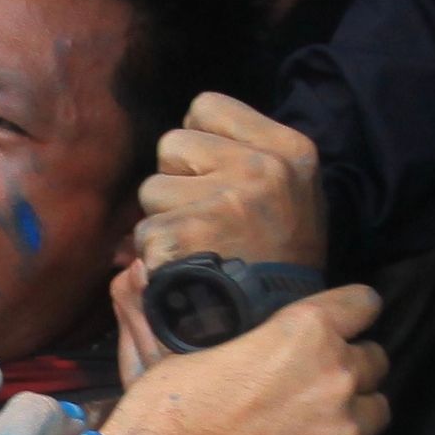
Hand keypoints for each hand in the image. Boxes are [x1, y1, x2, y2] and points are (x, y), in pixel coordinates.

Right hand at [107, 284, 392, 434]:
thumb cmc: (170, 408)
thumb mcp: (195, 345)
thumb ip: (230, 327)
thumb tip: (166, 283)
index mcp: (305, 329)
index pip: (364, 304)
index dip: (353, 313)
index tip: (346, 324)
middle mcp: (335, 373)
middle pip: (375, 360)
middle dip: (350, 370)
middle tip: (317, 388)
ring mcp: (343, 429)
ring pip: (378, 410)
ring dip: (355, 415)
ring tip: (320, 428)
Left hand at [134, 92, 327, 276]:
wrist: (272, 328)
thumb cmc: (276, 263)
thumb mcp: (291, 195)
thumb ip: (246, 156)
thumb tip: (179, 140)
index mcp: (290, 149)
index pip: (206, 106)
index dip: (199, 143)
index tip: (216, 178)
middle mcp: (259, 167)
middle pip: (171, 144)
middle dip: (177, 181)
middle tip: (208, 221)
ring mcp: (222, 200)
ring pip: (151, 189)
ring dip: (163, 219)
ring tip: (199, 249)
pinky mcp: (185, 233)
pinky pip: (143, 231)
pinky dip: (155, 255)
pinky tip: (186, 271)